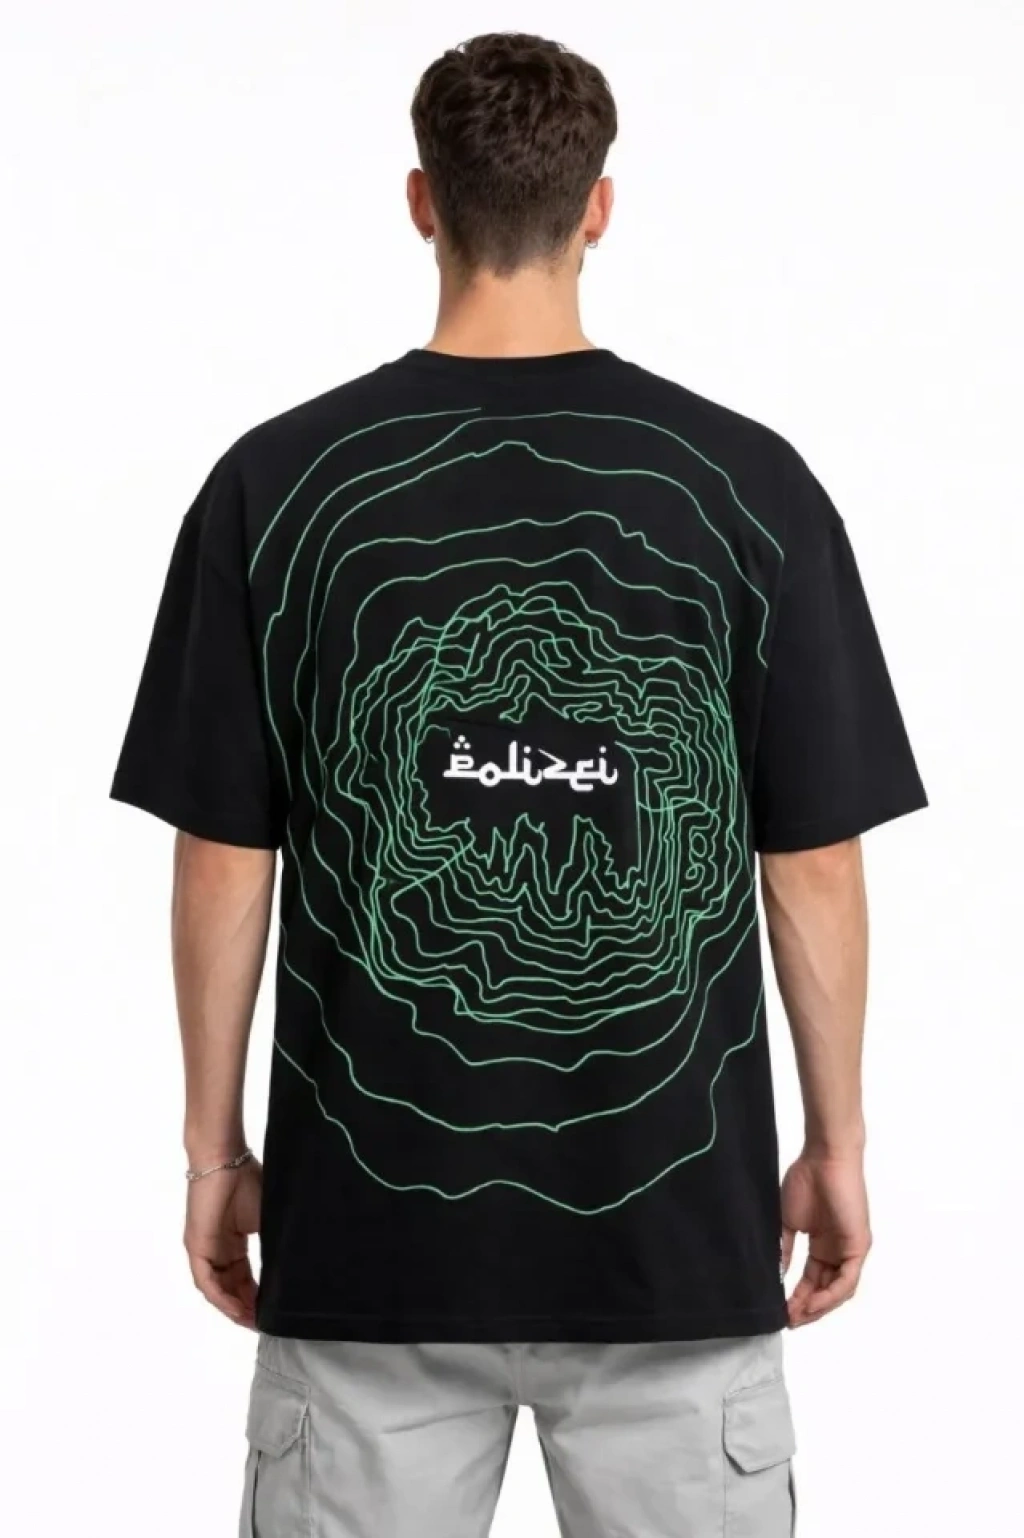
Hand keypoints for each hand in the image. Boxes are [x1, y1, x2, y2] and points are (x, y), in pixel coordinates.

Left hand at [184, 1157, 261, 1327]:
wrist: (226, 1160)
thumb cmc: (247, 1181)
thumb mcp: (265, 1218)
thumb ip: (272, 1241)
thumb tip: (294, 1262)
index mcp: (232, 1243)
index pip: (243, 1278)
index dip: (257, 1296)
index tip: (274, 1310)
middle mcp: (216, 1250)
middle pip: (230, 1288)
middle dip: (247, 1308)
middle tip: (266, 1323)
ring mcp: (204, 1250)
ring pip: (218, 1290)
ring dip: (234, 1308)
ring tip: (254, 1321)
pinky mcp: (197, 1247)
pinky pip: (207, 1282)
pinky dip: (221, 1298)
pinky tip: (237, 1310)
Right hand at [781, 1151, 870, 1326]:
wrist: (823, 1158)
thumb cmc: (806, 1181)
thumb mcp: (788, 1221)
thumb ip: (785, 1248)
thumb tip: (776, 1274)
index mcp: (824, 1245)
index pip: (813, 1281)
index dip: (798, 1298)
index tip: (780, 1310)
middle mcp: (839, 1251)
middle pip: (826, 1290)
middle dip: (807, 1308)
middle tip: (787, 1320)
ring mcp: (850, 1250)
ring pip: (838, 1290)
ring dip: (818, 1307)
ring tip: (797, 1316)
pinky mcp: (859, 1246)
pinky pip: (847, 1280)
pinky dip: (830, 1295)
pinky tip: (813, 1304)